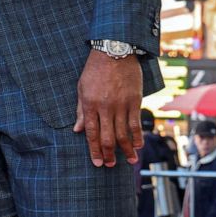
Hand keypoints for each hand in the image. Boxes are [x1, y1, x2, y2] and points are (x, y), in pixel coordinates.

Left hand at [73, 51, 143, 166]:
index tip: (98, 163)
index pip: (91, 133)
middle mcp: (105, 107)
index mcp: (90, 104)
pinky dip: (137, 136)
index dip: (94, 150)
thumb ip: (81, 110)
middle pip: (108, 137)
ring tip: (130, 161)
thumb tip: (77, 130)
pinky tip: (138, 145)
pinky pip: (136, 123)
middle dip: (109, 154)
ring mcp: (121, 105)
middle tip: (111, 165)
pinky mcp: (134, 100)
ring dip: (126, 150)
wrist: (114, 51)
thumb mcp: (82, 87)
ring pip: (124, 133)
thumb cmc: (95, 69)